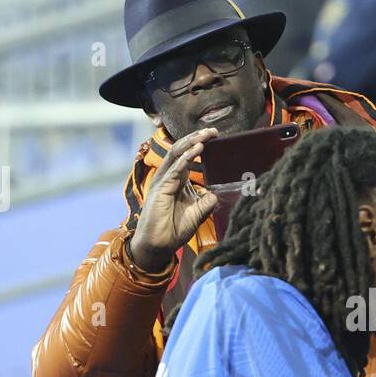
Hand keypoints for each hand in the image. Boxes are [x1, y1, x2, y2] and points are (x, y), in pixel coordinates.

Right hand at [129, 127, 218, 272]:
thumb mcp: (197, 214)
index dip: (200, 144)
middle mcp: (169, 177)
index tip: (216, 137)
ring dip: (192, 142)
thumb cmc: (174, 230)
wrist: (159, 245)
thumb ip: (206, 202)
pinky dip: (186, 158)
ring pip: (177, 154)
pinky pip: (175, 169)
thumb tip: (215, 194)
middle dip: (197, 138)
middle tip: (213, 130)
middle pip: (182, 150)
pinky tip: (197, 149)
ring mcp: (163, 181)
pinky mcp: (161, 188)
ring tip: (206, 135)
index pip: (188, 156)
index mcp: (178, 180)